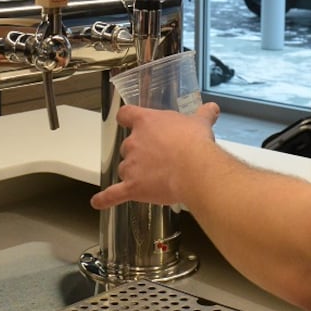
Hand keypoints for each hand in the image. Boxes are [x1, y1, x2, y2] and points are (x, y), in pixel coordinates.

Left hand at [90, 101, 220, 209]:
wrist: (195, 168)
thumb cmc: (195, 143)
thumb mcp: (200, 123)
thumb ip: (203, 114)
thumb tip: (212, 108)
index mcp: (146, 122)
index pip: (126, 114)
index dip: (127, 118)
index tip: (128, 120)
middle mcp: (133, 142)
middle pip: (126, 147)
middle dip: (138, 153)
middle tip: (157, 159)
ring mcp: (130, 165)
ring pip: (125, 169)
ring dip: (134, 174)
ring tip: (153, 180)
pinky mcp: (132, 187)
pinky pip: (114, 194)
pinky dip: (105, 199)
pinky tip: (98, 202)